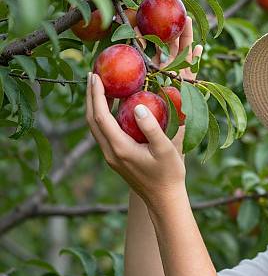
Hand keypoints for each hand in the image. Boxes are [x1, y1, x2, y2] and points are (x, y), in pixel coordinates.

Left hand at [85, 16, 202, 208]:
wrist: (164, 199)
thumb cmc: (169, 174)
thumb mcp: (165, 149)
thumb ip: (151, 128)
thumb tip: (137, 107)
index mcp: (120, 148)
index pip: (100, 116)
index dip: (96, 95)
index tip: (96, 76)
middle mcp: (110, 152)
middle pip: (91, 120)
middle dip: (90, 97)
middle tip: (93, 76)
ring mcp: (111, 157)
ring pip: (95, 128)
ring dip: (95, 106)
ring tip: (100, 88)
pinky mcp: (116, 159)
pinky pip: (103, 133)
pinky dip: (103, 117)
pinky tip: (113, 109)